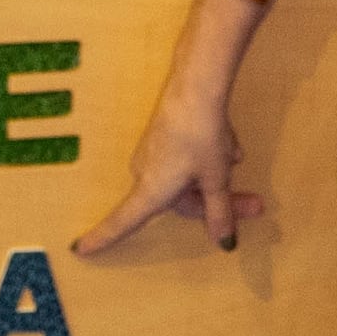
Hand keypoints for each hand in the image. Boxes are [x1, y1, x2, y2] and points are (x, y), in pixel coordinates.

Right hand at [75, 0, 265, 253]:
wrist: (196, 85)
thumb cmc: (200, 136)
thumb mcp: (215, 178)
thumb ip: (220, 212)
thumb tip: (223, 242)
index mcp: (151, 191)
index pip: (122, 223)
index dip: (103, 238)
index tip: (80, 249)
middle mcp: (145, 172)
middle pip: (181, 200)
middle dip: (217, 202)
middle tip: (256, 204)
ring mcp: (153, 151)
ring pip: (189, 177)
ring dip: (215, 175)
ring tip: (236, 157)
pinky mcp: (163, 134)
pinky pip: (188, 157)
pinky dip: (208, 156)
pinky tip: (228, 142)